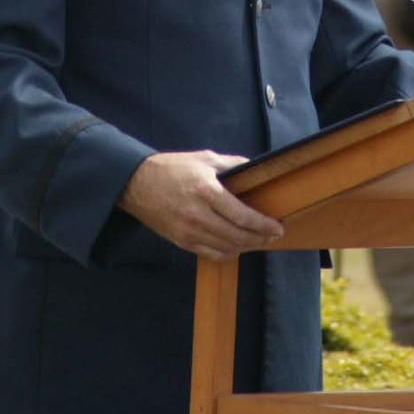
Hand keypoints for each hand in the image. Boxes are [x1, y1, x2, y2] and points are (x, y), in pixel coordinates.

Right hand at [119, 150, 284, 261]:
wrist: (136, 184)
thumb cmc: (172, 168)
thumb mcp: (204, 159)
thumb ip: (232, 164)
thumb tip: (255, 168)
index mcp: (206, 191)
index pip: (242, 215)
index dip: (263, 224)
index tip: (277, 227)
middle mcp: (198, 215)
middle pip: (237, 235)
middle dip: (260, 238)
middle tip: (272, 236)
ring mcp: (188, 231)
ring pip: (226, 248)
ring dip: (246, 247)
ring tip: (258, 241)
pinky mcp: (181, 241)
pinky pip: (210, 254)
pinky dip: (227, 253)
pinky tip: (236, 247)